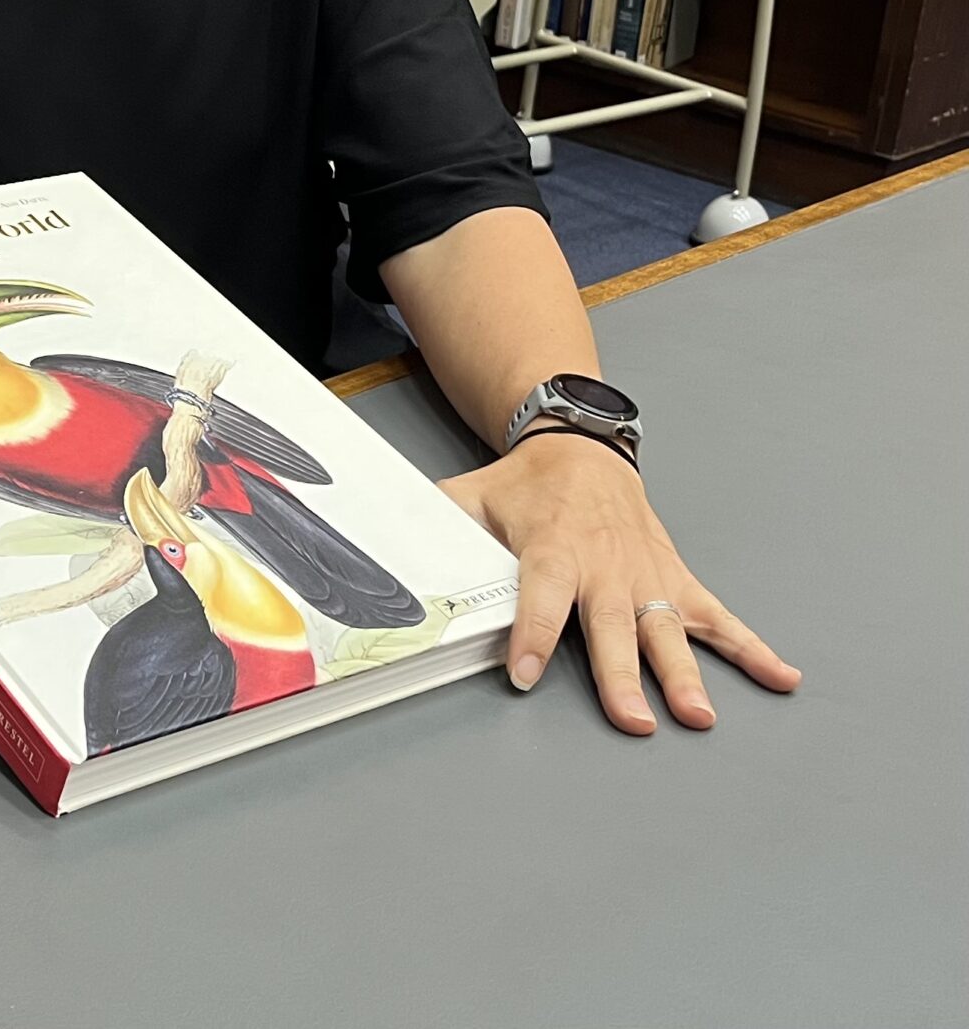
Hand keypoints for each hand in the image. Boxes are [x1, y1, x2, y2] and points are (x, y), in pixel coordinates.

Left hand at [441, 430, 800, 734]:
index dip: (530, 636)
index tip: (524, 675)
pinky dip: (751, 647)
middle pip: (613, 627)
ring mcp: (646, 576)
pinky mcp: (675, 579)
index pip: (540, 598)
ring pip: (667, 631)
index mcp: (553, 549)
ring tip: (699, 716)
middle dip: (621, 676)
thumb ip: (434, 528)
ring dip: (686, 674)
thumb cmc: (525, 485)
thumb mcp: (469, 497)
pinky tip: (781, 677)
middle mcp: (605, 567)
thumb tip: (386, 551)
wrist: (582, 446)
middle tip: (635, 721)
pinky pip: (717, 616)